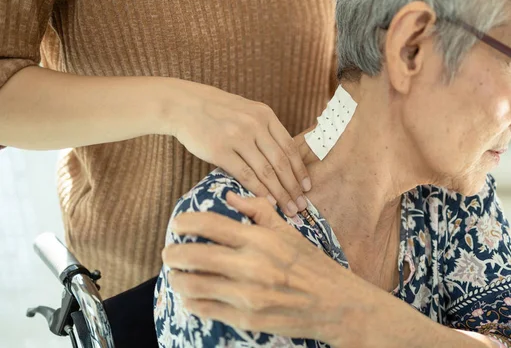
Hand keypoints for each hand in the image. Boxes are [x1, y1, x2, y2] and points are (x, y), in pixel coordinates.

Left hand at [162, 192, 383, 345]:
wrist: (335, 304)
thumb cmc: (311, 264)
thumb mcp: (288, 231)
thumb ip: (258, 209)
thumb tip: (229, 196)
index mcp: (259, 239)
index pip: (209, 225)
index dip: (185, 223)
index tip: (177, 225)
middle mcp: (250, 266)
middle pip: (194, 255)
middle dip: (173, 253)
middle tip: (169, 252)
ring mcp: (246, 295)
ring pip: (193, 284)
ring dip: (177, 278)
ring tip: (177, 274)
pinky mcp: (245, 318)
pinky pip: (204, 309)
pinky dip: (191, 300)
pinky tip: (191, 294)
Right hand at [169, 81, 310, 215]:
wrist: (185, 105)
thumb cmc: (217, 111)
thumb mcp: (247, 111)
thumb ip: (265, 130)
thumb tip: (283, 159)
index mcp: (265, 115)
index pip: (289, 147)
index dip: (300, 170)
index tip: (307, 187)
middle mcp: (255, 125)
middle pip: (281, 162)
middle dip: (293, 187)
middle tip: (301, 205)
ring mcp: (238, 137)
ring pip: (266, 171)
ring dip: (280, 193)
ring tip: (288, 209)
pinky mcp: (220, 150)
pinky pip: (245, 175)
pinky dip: (259, 190)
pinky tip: (267, 202)